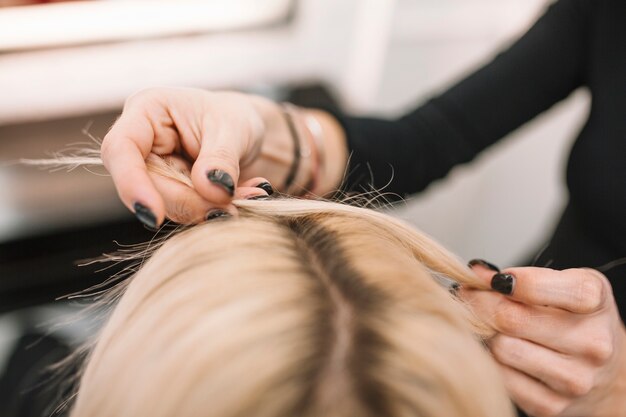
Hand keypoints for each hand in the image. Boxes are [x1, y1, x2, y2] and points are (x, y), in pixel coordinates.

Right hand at [101, 87, 347, 226]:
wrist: (262, 134)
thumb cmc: (246, 117)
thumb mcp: (236, 129)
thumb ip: (221, 160)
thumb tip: (211, 192)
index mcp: (148, 113)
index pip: (120, 151)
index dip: (130, 185)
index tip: (152, 216)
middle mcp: (147, 145)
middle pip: (146, 188)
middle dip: (190, 203)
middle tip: (234, 204)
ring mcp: (160, 172)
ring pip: (168, 207)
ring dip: (210, 210)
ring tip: (250, 195)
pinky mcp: (178, 194)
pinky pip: (189, 214)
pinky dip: (218, 214)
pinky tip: (245, 200)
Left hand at [463, 264, 625, 416]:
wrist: (607, 374)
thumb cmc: (578, 320)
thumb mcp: (565, 285)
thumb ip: (524, 276)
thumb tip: (476, 274)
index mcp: (595, 302)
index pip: (537, 286)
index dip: (504, 281)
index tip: (491, 279)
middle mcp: (591, 343)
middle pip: (509, 319)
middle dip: (479, 303)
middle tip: (469, 296)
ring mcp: (573, 379)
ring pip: (500, 349)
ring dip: (485, 334)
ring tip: (488, 325)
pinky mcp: (552, 405)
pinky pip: (500, 377)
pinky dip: (491, 361)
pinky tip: (499, 352)